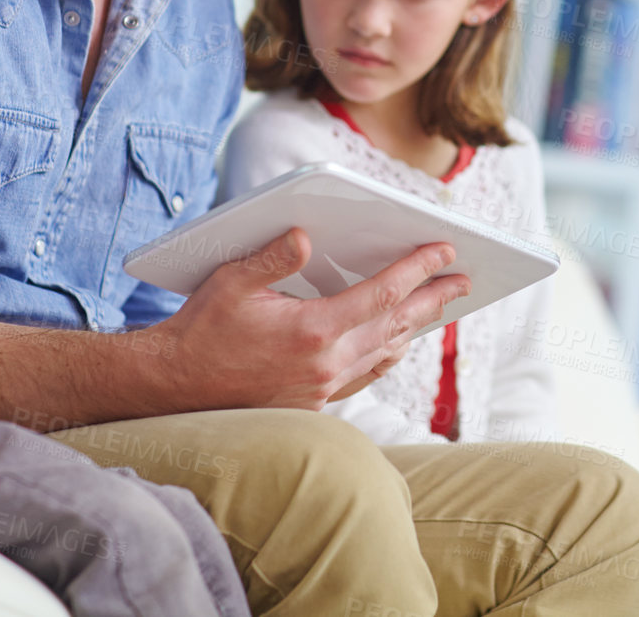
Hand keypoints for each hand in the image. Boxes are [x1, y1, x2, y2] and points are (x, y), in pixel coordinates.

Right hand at [146, 228, 469, 411]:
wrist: (173, 389)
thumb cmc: (200, 329)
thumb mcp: (231, 281)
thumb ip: (272, 257)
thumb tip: (307, 235)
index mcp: (312, 331)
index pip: (382, 294)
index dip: (417, 269)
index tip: (444, 249)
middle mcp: (325, 365)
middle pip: (397, 326)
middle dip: (434, 299)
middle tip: (465, 279)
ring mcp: (321, 389)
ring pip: (385, 354)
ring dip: (415, 328)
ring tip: (438, 306)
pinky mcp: (312, 403)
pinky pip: (364, 374)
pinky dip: (387, 353)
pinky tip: (395, 341)